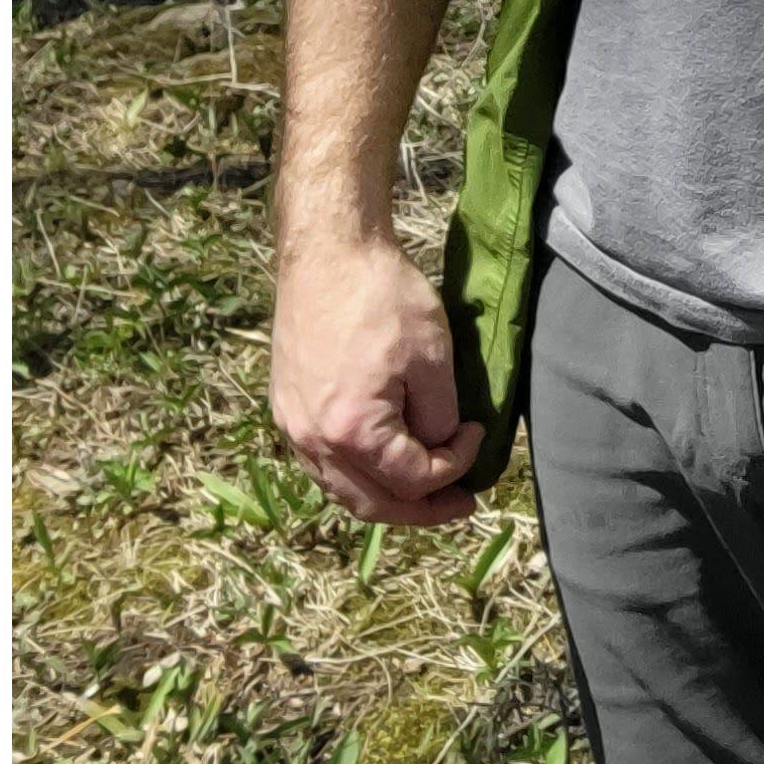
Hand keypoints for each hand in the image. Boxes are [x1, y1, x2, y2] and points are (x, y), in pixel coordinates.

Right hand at [271, 233, 484, 526]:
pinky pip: (324, 466)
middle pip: (372, 504)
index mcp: (352, 431)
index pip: (412, 478)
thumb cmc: (382, 297)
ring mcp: (293, 429)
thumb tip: (441, 445)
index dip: (455, 466)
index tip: (477, 435)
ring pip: (343, 491)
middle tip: (461, 504)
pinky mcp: (287, 411)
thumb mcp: (432, 356)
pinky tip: (384, 464)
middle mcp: (313, 441)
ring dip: (387, 498)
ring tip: (426, 493)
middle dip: (422, 510)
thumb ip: (438, 415)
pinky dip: (358, 476)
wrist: (327, 253)